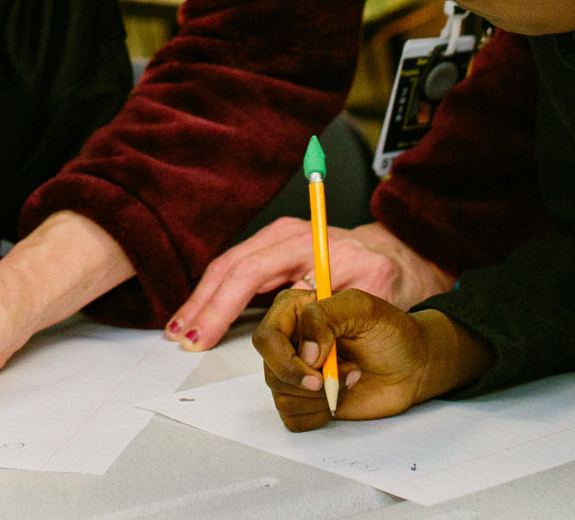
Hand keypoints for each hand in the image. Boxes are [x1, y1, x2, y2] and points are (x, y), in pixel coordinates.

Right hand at [168, 220, 452, 350]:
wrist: (395, 256)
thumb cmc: (387, 275)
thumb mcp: (376, 292)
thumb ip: (340, 309)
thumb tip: (305, 332)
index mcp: (304, 242)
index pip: (249, 272)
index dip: (220, 306)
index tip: (202, 335)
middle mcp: (283, 237)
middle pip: (228, 268)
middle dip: (200, 305)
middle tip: (180, 337)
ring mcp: (274, 243)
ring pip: (225, 269)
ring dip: (201, 301)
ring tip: (179, 331)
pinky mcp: (270, 256)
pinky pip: (234, 273)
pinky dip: (213, 296)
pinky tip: (198, 316)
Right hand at [253, 288, 490, 432]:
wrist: (413, 366)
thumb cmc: (391, 331)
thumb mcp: (363, 308)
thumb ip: (326, 316)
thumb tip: (305, 354)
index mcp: (294, 313)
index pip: (266, 337)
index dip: (285, 357)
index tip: (318, 365)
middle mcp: (289, 344)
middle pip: (271, 371)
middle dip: (308, 381)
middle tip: (342, 377)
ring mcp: (296, 374)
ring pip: (282, 397)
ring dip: (322, 396)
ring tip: (351, 377)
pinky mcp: (306, 403)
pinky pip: (293, 420)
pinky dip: (319, 415)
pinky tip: (342, 396)